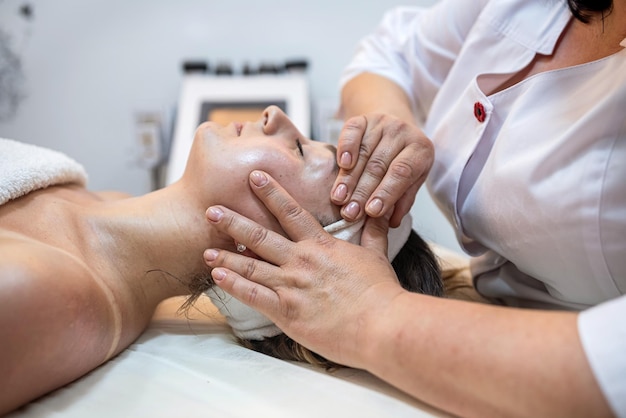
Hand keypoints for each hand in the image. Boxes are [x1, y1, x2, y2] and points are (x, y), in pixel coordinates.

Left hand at [204, 170, 404, 367]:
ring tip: (205, 248)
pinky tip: (216, 276)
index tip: (253, 177)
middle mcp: (301, 261)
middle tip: (211, 210)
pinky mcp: (287, 311)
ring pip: (251, 265)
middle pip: (260, 235)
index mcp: (320, 245)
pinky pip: (253, 295)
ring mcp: (292, 285)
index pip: (290, 212)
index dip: (270, 193)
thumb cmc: (380, 293)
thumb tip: (379, 211)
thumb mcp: (376, 255)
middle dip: (233, 221)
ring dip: (226, 255)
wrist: (382, 324)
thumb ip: (373, 231)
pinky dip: (233, 285)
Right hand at [331, 113, 433, 226]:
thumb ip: (402, 200)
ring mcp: (382, 123)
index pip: (402, 173)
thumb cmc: (404, 161)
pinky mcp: (363, 118)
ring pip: (363, 153)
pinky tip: (341, 164)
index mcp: (420, 150)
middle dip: (362, 191)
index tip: (371, 212)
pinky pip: (351, 131)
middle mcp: (403, 132)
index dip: (386, 193)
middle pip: (379, 165)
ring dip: (348, 178)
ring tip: (339, 198)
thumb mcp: (412, 180)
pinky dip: (345, 147)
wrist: (395, 129)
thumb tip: (390, 222)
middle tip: (350, 212)